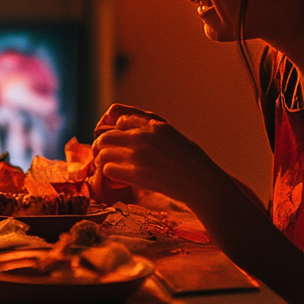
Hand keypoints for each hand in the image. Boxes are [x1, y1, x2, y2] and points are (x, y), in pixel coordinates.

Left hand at [90, 104, 227, 205]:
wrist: (201, 182)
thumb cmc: (193, 162)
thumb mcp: (175, 136)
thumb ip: (154, 133)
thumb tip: (138, 136)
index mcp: (154, 125)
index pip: (122, 121)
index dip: (118, 131)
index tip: (120, 141)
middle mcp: (143, 136)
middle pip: (106, 135)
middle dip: (102, 144)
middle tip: (102, 152)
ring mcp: (137, 155)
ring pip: (103, 152)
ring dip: (103, 159)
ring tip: (107, 165)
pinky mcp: (135, 173)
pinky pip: (108, 169)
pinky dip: (109, 173)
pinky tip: (117, 177)